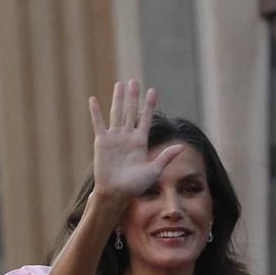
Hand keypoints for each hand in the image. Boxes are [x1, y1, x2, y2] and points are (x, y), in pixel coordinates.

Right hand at [89, 80, 186, 208]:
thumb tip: (182, 147)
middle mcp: (127, 137)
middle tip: (134, 81)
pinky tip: (93, 100)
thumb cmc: (135, 185)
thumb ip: (166, 156)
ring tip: (120, 84)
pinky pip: (98, 124)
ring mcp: (114, 138)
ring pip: (117, 113)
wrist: (117, 193)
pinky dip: (96, 112)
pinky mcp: (102, 142)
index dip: (149, 105)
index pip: (145, 118)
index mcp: (140, 142)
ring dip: (118, 99)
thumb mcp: (154, 170)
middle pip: (130, 112)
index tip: (153, 90)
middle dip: (133, 97)